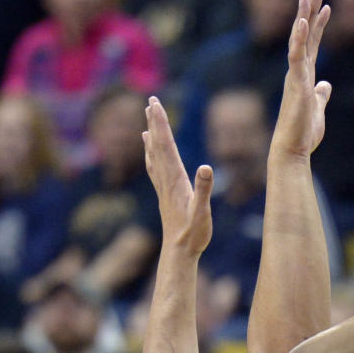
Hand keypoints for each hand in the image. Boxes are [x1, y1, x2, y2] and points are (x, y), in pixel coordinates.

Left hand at [143, 96, 212, 254]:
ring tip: (146, 118)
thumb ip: (204, 190)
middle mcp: (166, 180)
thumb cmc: (194, 234)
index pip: (166, 145)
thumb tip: (206, 168)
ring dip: (151, 134)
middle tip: (150, 100)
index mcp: (175, 179)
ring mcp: (163, 187)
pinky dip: (151, 153)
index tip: (155, 104)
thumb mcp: (203, 212)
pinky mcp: (164, 194)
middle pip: (158, 145)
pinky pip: (155, 167)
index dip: (161, 124)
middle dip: (155, 122)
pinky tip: (148, 148)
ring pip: (154, 154)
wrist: (179, 252)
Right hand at [273, 0, 331, 158]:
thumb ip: (321, 94)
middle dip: (310, 14)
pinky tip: (301, 23)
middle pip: (304, 37)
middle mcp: (298, 73)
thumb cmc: (303, 134)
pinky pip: (296, 58)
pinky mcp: (296, 85)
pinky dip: (298, 40)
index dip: (318, 27)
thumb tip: (326, 84)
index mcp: (305, 77)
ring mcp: (296, 77)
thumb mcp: (318, 109)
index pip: (312, 46)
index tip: (325, 9)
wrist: (293, 150)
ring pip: (298, 42)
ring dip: (303, 19)